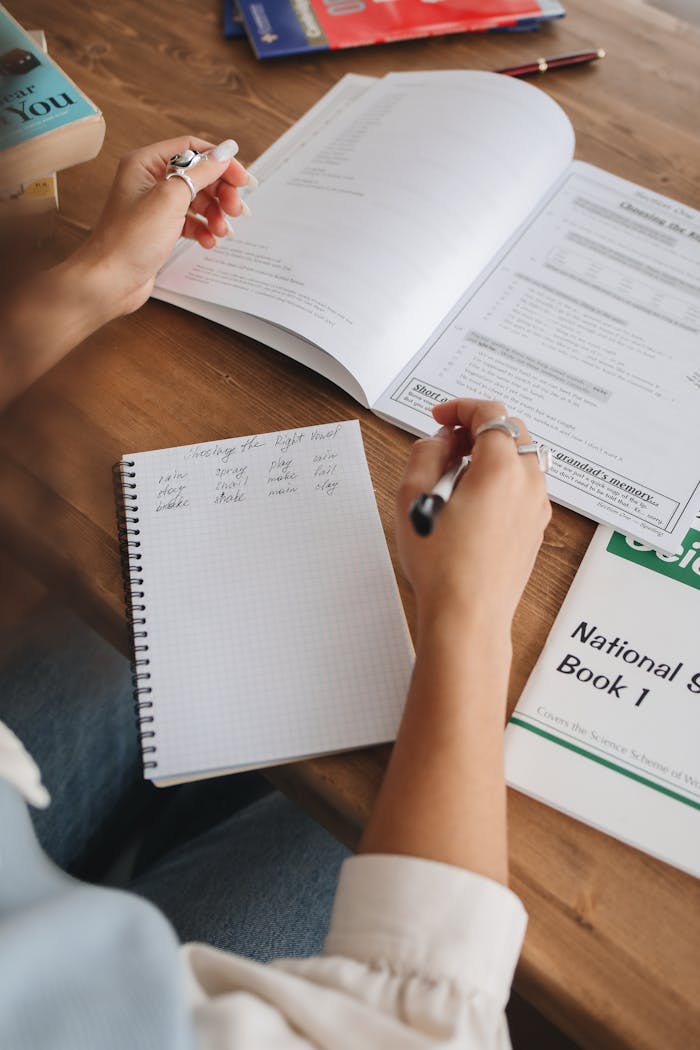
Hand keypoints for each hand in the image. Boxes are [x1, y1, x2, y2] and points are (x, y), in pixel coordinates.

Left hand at [72, 135, 254, 319]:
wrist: (109, 281)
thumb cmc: (129, 240)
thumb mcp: (170, 199)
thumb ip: (201, 172)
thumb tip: (225, 152)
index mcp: (146, 163)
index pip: (192, 149)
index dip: (220, 162)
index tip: (242, 180)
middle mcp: (149, 181)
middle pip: (198, 175)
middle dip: (220, 192)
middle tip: (236, 210)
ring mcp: (155, 206)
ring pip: (197, 200)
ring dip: (215, 214)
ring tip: (222, 231)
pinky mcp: (160, 229)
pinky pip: (190, 222)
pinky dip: (203, 230)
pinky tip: (209, 242)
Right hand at [396, 398, 550, 632]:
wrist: (467, 617)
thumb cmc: (441, 565)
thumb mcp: (413, 499)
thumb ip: (425, 454)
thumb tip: (440, 442)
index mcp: (502, 469)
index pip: (491, 414)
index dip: (461, 408)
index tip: (440, 417)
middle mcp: (528, 483)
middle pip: (512, 432)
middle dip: (478, 428)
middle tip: (445, 443)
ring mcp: (537, 507)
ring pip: (521, 458)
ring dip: (491, 453)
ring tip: (455, 474)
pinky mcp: (535, 528)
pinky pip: (523, 486)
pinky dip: (502, 478)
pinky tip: (472, 500)